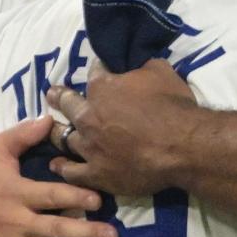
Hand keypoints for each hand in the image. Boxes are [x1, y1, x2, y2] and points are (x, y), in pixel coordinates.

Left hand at [53, 60, 199, 196]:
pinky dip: (63, 167)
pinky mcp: (97, 173)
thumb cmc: (173, 108)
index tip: (98, 71)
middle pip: (67, 104)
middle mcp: (88, 116)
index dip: (97, 71)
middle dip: (60, 97)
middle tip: (53, 94)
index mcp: (101, 88)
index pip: (94, 73)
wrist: (184, 147)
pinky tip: (57, 164)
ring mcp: (90, 147)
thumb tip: (136, 63)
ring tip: (52, 130)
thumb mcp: (160, 72)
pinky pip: (72, 172)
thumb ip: (141, 67)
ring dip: (57, 132)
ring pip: (63, 138)